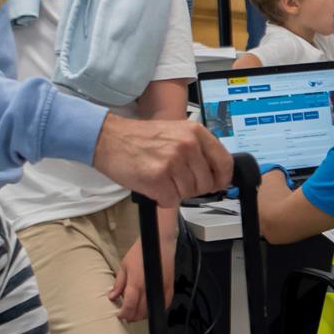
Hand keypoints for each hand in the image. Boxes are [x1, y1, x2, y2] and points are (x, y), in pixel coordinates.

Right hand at [92, 114, 233, 205]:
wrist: (108, 138)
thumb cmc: (140, 138)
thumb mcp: (176, 132)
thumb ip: (198, 150)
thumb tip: (217, 175)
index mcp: (196, 132)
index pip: (225, 163)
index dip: (222, 179)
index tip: (216, 184)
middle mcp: (187, 145)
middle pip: (206, 183)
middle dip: (192, 187)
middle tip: (174, 178)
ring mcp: (173, 161)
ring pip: (188, 193)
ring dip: (174, 192)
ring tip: (160, 177)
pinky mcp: (158, 178)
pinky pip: (171, 200)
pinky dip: (161, 198)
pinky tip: (152, 184)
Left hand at [107, 239, 172, 323]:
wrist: (158, 243)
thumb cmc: (140, 252)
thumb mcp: (124, 266)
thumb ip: (119, 283)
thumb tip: (112, 296)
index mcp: (135, 284)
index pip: (129, 306)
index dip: (124, 314)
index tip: (120, 315)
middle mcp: (148, 289)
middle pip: (140, 312)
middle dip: (132, 316)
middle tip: (127, 315)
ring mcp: (160, 289)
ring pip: (152, 311)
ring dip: (143, 315)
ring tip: (136, 312)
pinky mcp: (169, 288)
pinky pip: (164, 305)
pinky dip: (156, 309)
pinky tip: (150, 308)